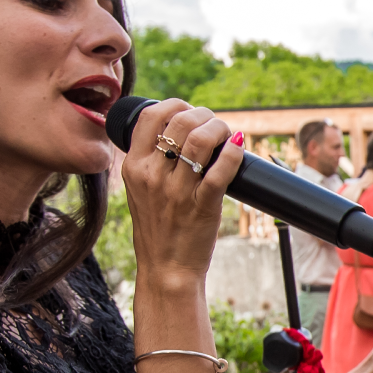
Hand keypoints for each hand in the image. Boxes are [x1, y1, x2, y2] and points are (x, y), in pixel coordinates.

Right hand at [119, 99, 244, 291]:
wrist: (166, 269)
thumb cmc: (158, 227)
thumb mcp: (141, 189)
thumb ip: (151, 160)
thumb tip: (180, 128)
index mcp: (134, 167)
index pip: (151, 115)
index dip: (175, 104)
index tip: (190, 111)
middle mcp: (152, 175)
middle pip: (180, 121)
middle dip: (204, 115)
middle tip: (215, 125)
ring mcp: (176, 191)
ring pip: (200, 140)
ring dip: (220, 129)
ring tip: (227, 135)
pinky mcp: (201, 206)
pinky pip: (220, 170)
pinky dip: (233, 152)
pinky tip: (237, 147)